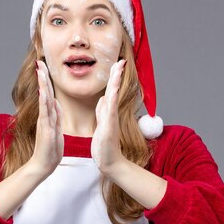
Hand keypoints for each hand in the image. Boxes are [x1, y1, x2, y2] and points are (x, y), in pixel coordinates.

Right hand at [29, 59, 64, 177]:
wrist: (43, 165)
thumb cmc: (50, 150)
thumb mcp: (56, 130)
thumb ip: (56, 116)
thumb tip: (56, 103)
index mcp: (49, 115)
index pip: (48, 94)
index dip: (47, 80)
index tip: (45, 67)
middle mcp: (45, 116)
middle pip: (44, 92)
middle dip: (42, 77)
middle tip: (40, 62)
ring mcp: (44, 121)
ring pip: (43, 98)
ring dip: (42, 84)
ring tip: (40, 70)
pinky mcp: (45, 128)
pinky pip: (45, 112)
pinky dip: (44, 101)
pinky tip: (44, 91)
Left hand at [91, 59, 126, 174]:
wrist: (109, 162)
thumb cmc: (104, 145)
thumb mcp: (102, 124)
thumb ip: (103, 111)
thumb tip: (103, 98)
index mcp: (107, 112)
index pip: (110, 91)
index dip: (113, 78)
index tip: (116, 64)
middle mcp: (110, 114)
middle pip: (113, 90)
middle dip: (116, 75)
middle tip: (121, 61)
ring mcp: (111, 121)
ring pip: (113, 98)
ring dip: (115, 83)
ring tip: (118, 70)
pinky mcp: (109, 129)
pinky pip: (110, 112)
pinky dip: (111, 101)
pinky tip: (112, 92)